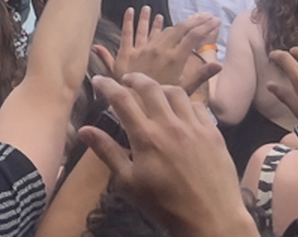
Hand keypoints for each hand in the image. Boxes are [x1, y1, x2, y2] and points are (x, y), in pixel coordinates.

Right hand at [79, 74, 256, 236]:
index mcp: (146, 136)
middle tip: (126, 80)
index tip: (99, 80)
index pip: (121, 99)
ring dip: (161, 87)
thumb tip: (84, 130)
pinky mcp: (213, 133)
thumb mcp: (128, 183)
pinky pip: (199, 106)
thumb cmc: (165, 205)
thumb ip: (107, 152)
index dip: (107, 85)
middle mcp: (170, 125)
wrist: (211, 219)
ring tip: (154, 93)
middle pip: (149, 86)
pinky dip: (186, 103)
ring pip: (176, 92)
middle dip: (134, 78)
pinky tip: (182, 111)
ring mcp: (194, 127)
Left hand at [94, 9, 222, 93]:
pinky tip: (135, 10)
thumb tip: (219, 65)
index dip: (205, 26)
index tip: (215, 20)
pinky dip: (130, 20)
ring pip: (157, 28)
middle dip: (194, 20)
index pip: (193, 36)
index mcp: (175, 59)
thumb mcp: (183, 91)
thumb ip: (201, 76)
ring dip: (165, 19)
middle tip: (205, 15)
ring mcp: (143, 49)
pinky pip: (129, 33)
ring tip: (174, 13)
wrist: (134, 108)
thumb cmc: (161, 102)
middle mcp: (159, 50)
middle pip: (179, 29)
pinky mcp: (127, 52)